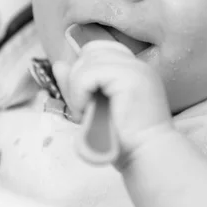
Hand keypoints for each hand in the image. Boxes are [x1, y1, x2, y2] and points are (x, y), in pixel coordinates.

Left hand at [52, 41, 171, 163]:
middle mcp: (137, 64)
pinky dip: (79, 93)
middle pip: (90, 52)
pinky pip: (88, 74)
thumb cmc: (125, 142)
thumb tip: (58, 64)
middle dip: (78, 79)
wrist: (147, 157)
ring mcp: (135, 68)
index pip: (99, 50)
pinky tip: (88, 111)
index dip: (85, 70)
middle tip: (85, 109)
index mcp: (133, 70)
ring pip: (87, 61)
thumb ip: (76, 86)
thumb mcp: (93, 109)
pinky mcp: (129, 77)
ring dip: (78, 89)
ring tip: (88, 112)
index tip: (86, 100)